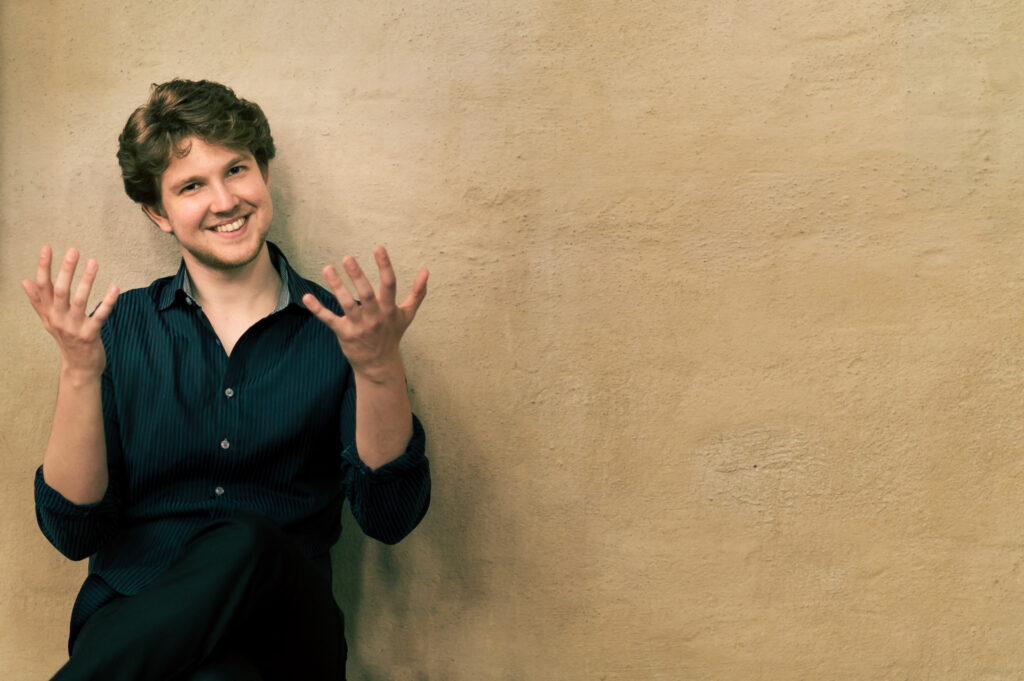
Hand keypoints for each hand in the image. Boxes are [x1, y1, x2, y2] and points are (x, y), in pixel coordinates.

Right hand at [21, 246, 119, 376]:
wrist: (78, 368)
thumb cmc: (66, 339)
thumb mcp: (48, 320)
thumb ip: (38, 301)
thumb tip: (25, 281)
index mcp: (48, 313)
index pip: (42, 287)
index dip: (43, 267)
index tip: (46, 248)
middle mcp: (58, 319)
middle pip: (60, 291)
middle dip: (66, 270)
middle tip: (73, 250)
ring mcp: (74, 328)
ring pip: (79, 301)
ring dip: (87, 281)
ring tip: (94, 262)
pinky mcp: (90, 335)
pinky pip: (100, 316)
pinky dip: (108, 302)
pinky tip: (115, 288)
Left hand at [303, 246, 427, 380]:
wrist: (379, 364)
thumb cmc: (392, 335)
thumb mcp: (407, 315)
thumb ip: (417, 293)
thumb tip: (426, 271)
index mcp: (389, 309)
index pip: (389, 284)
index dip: (384, 266)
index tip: (378, 248)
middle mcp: (375, 317)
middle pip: (366, 294)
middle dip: (357, 275)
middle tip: (347, 257)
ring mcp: (359, 326)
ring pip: (346, 304)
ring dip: (337, 286)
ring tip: (327, 268)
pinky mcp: (344, 333)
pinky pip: (329, 319)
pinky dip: (317, 309)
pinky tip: (306, 296)